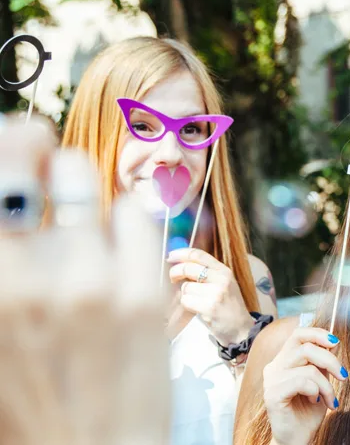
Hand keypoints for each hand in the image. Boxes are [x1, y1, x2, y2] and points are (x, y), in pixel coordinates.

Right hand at [0, 117, 167, 444]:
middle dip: (36, 151)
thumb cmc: (26, 403)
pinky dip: (126, 218)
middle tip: (46, 165)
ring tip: (83, 218)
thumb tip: (17, 209)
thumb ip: (4, 265)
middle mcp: (19, 278)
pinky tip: (119, 246)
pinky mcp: (142, 293)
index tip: (18, 142)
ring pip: (84, 179)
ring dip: (82, 189)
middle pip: (29, 154)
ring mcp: (85, 282)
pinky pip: (136, 213)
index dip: (6, 149)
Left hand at [168, 247, 255, 344]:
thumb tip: (181, 264)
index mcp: (224, 271)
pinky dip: (187, 306)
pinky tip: (197, 310)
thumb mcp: (224, 284)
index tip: (170, 256)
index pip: (199, 255)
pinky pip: (186, 301)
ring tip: (197, 302)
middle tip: (172, 279)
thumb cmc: (228, 306)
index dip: (181, 254)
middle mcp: (221, 279)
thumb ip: (207, 273)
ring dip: (185, 295)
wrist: (241, 329)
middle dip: (175, 273)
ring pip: (185, 287)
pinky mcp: (209, 307)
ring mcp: (216, 293)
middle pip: (188, 268)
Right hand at [262, 326, 347, 444]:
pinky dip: (317, 391)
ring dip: (327, 384)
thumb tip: (333, 342)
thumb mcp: (321, 381)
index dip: (318, 334)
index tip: (336, 342)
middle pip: (305, 347)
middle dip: (330, 360)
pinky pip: (302, 382)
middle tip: (343, 376)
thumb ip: (322, 362)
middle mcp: (274, 367)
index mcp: (283, 361)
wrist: (299, 438)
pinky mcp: (272, 394)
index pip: (298, 334)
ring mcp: (271, 380)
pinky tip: (316, 401)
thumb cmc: (309, 411)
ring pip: (308, 367)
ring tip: (329, 398)